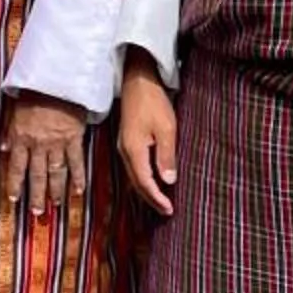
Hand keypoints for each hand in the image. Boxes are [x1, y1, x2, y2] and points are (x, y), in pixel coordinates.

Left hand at [0, 92, 88, 217]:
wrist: (56, 81)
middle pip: (36, 175)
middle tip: (36, 213)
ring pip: (56, 173)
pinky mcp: (74, 139)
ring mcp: (57, 143)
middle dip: (35, 195)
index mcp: (21, 137)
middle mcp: (38, 144)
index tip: (13, 200)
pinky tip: (78, 191)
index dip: (14, 184)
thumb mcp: (14, 111)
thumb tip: (3, 149)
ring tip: (54, 206)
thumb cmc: (33, 93)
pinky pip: (76, 162)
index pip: (16, 167)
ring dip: (55, 191)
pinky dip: (78, 177)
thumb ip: (9, 132)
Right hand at [115, 56, 176, 216]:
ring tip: (160, 200)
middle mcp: (125, 151)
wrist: (137, 81)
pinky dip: (142, 178)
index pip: (144, 182)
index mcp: (134, 150)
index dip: (156, 198)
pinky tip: (152, 179)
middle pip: (136, 182)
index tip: (169, 210)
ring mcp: (123, 146)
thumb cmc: (153, 102)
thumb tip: (168, 181)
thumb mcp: (167, 128)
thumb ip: (166, 156)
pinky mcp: (126, 141)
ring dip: (146, 190)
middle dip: (150, 199)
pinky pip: (133, 167)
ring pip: (133, 176)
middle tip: (166, 211)